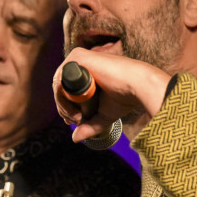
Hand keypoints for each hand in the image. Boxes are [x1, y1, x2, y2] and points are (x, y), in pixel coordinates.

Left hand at [53, 49, 170, 142]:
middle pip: (60, 88)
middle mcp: (80, 62)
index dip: (66, 107)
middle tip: (77, 121)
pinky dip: (62, 97)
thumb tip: (75, 138)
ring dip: (64, 106)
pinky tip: (74, 109)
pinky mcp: (78, 57)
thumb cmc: (125, 97)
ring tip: (79, 118)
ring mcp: (78, 58)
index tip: (74, 121)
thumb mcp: (103, 115)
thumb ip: (89, 125)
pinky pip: (60, 79)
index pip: (66, 90)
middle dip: (64, 108)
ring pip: (58, 85)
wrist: (138, 86)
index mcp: (86, 72)